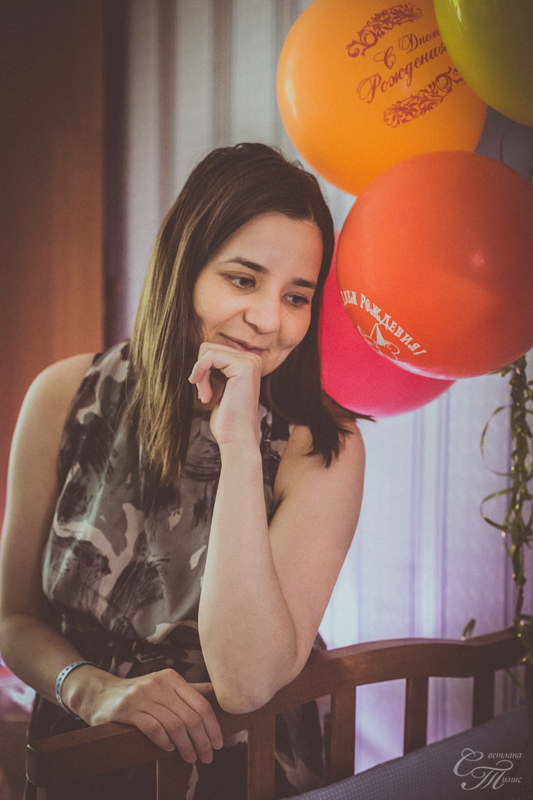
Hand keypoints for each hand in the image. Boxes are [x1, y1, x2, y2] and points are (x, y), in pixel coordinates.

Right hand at [68, 668, 223, 762]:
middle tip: (207, 757)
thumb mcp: (166, 687)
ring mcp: (143, 696)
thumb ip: (191, 692)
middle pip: (190, 717)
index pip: (201, 704)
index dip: (213, 727)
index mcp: (173, 678)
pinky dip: (164, 742)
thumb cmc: (141, 694)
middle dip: (202, 741)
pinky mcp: (128, 710)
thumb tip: (221, 697)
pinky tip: (169, 749)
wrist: (101, 694)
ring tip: (190, 758)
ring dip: (186, 746)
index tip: (218, 744)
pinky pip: (153, 729)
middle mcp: (160, 683)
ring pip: (174, 725)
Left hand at [188, 342, 261, 447]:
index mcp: (248, 362)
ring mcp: (250, 361)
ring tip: (206, 394)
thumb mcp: (220, 386)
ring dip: (200, 374)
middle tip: (204, 393)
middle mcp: (252, 358)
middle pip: (209, 347)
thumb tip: (202, 350)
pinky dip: (200, 373)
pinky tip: (205, 393)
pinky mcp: (243, 366)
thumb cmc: (227, 419)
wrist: (237, 439)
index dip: (202, 369)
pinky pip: (209, 356)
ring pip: (207, 350)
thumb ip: (216, 368)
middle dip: (200, 370)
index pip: (213, 350)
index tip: (203, 390)